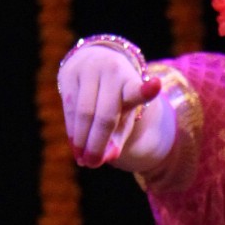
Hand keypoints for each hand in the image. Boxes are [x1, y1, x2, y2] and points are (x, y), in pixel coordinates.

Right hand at [59, 45, 160, 167]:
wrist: (96, 60)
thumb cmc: (115, 95)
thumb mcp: (123, 114)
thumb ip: (118, 137)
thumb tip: (107, 158)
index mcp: (131, 82)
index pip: (138, 90)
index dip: (146, 90)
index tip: (155, 85)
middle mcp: (112, 72)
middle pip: (104, 115)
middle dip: (97, 143)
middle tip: (93, 164)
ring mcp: (89, 69)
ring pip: (83, 113)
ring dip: (81, 140)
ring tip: (82, 160)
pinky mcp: (69, 73)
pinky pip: (69, 108)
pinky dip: (72, 130)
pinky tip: (75, 145)